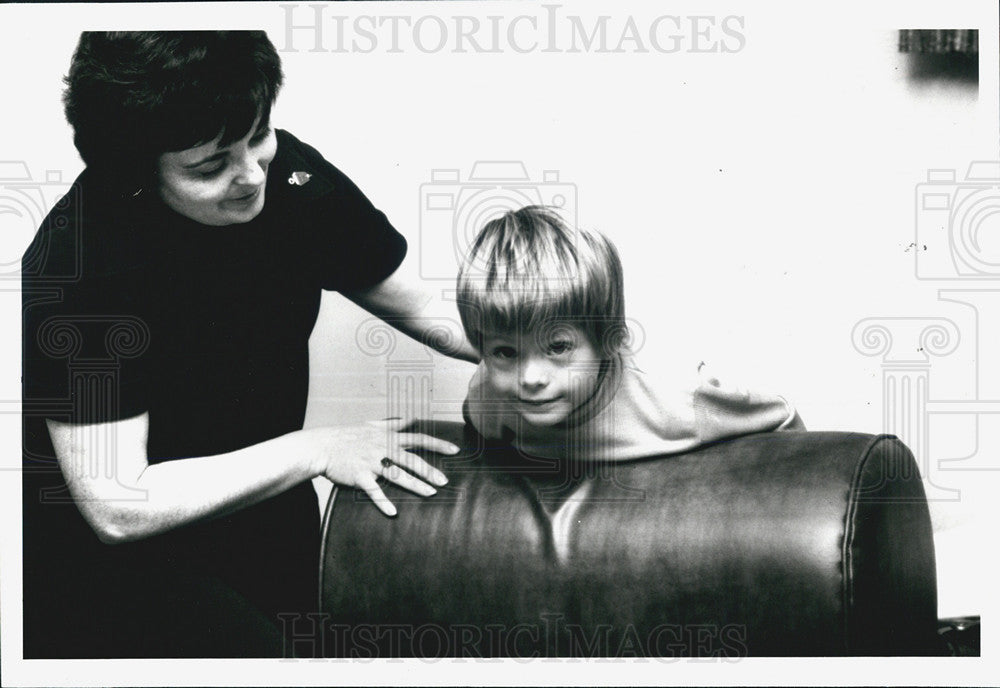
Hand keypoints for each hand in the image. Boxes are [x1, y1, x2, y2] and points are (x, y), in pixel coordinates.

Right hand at [301, 418, 457, 516]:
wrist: (322, 446)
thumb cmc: (346, 436)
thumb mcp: (371, 425)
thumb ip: (394, 423)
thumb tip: (411, 417)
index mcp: (387, 436)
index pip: (418, 438)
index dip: (437, 444)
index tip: (455, 450)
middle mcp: (382, 448)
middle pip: (411, 459)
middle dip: (430, 470)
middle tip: (445, 481)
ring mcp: (371, 462)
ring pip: (397, 475)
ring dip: (415, 485)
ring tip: (430, 494)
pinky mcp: (359, 476)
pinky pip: (373, 491)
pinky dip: (383, 502)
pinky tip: (393, 512)